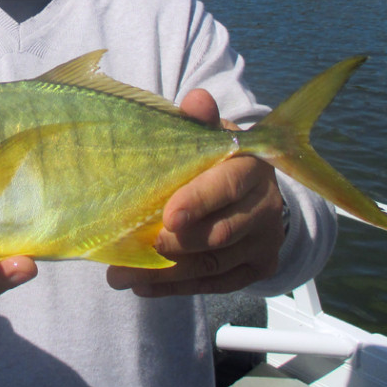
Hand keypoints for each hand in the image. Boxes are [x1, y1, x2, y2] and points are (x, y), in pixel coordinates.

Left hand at [106, 89, 285, 296]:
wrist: (251, 185)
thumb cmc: (216, 154)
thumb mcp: (209, 132)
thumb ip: (199, 119)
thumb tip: (196, 99)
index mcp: (253, 166)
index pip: (228, 186)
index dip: (199, 201)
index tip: (167, 216)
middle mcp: (266, 206)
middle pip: (220, 234)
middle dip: (173, 245)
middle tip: (129, 250)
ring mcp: (264, 240)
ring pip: (214, 264)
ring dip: (165, 274)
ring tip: (120, 275)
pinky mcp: (258, 267)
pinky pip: (216, 285)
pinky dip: (176, 288)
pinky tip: (142, 285)